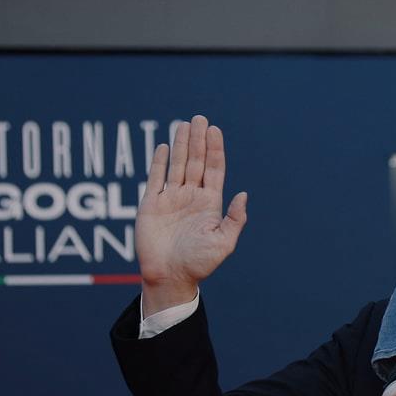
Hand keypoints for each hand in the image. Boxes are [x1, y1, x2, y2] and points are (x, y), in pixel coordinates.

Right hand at [137, 115, 247, 313]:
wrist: (169, 277)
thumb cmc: (198, 264)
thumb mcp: (223, 243)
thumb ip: (234, 219)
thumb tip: (243, 194)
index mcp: (210, 204)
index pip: (214, 170)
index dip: (215, 150)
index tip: (215, 130)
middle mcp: (191, 197)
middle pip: (195, 162)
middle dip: (198, 141)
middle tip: (200, 118)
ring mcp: (171, 199)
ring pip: (176, 165)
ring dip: (180, 145)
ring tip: (184, 124)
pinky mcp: (151, 205)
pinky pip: (155, 178)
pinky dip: (158, 162)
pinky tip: (162, 146)